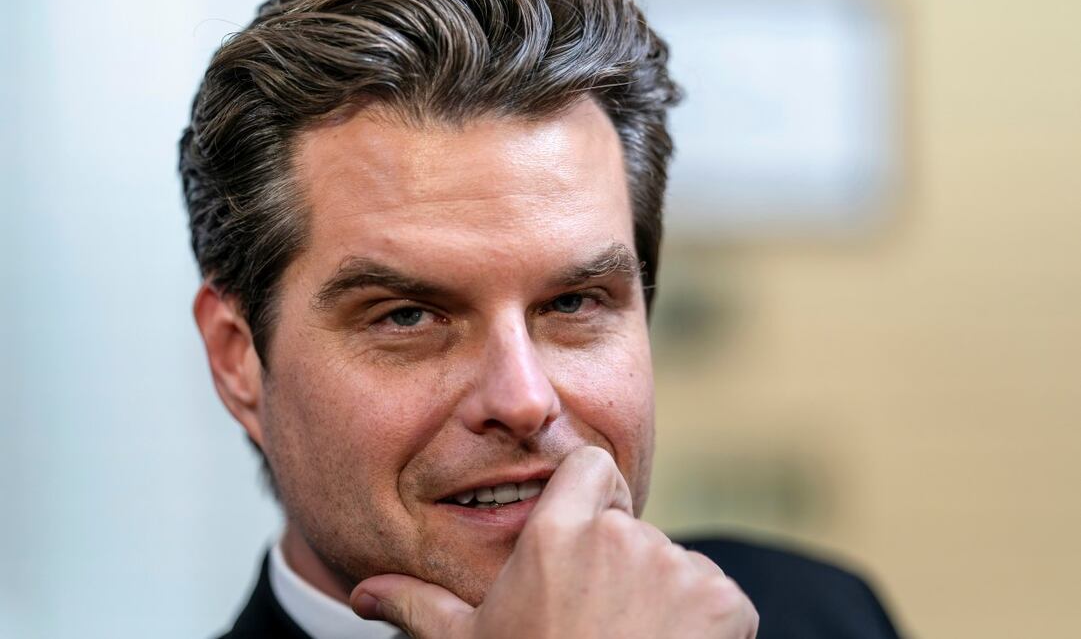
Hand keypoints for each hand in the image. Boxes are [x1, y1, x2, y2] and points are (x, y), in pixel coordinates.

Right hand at [350, 446, 757, 637]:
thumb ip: (418, 606)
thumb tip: (362, 593)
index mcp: (557, 534)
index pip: (590, 466)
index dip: (588, 498)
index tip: (580, 544)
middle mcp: (622, 537)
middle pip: (629, 526)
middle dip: (618, 566)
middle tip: (596, 625)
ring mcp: (680, 568)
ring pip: (673, 565)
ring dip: (660, 598)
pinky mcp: (726, 603)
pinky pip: (717, 597)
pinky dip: (703, 624)